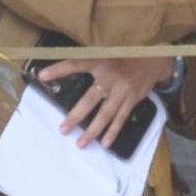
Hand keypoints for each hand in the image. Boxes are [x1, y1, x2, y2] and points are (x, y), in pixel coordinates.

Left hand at [41, 55, 165, 148]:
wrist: (154, 58)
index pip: (76, 64)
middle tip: (63, 130)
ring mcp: (122, 89)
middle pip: (90, 99)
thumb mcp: (106, 52)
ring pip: (105, 113)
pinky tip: (105, 143)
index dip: (59, 69)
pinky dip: (113, 131)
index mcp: (100, 61)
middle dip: (76, 115)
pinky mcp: (133, 98)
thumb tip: (65, 69)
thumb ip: (90, 61)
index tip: (41, 75)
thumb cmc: (124, 56)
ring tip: (81, 143)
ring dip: (93, 130)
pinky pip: (121, 117)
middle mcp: (110, 76)